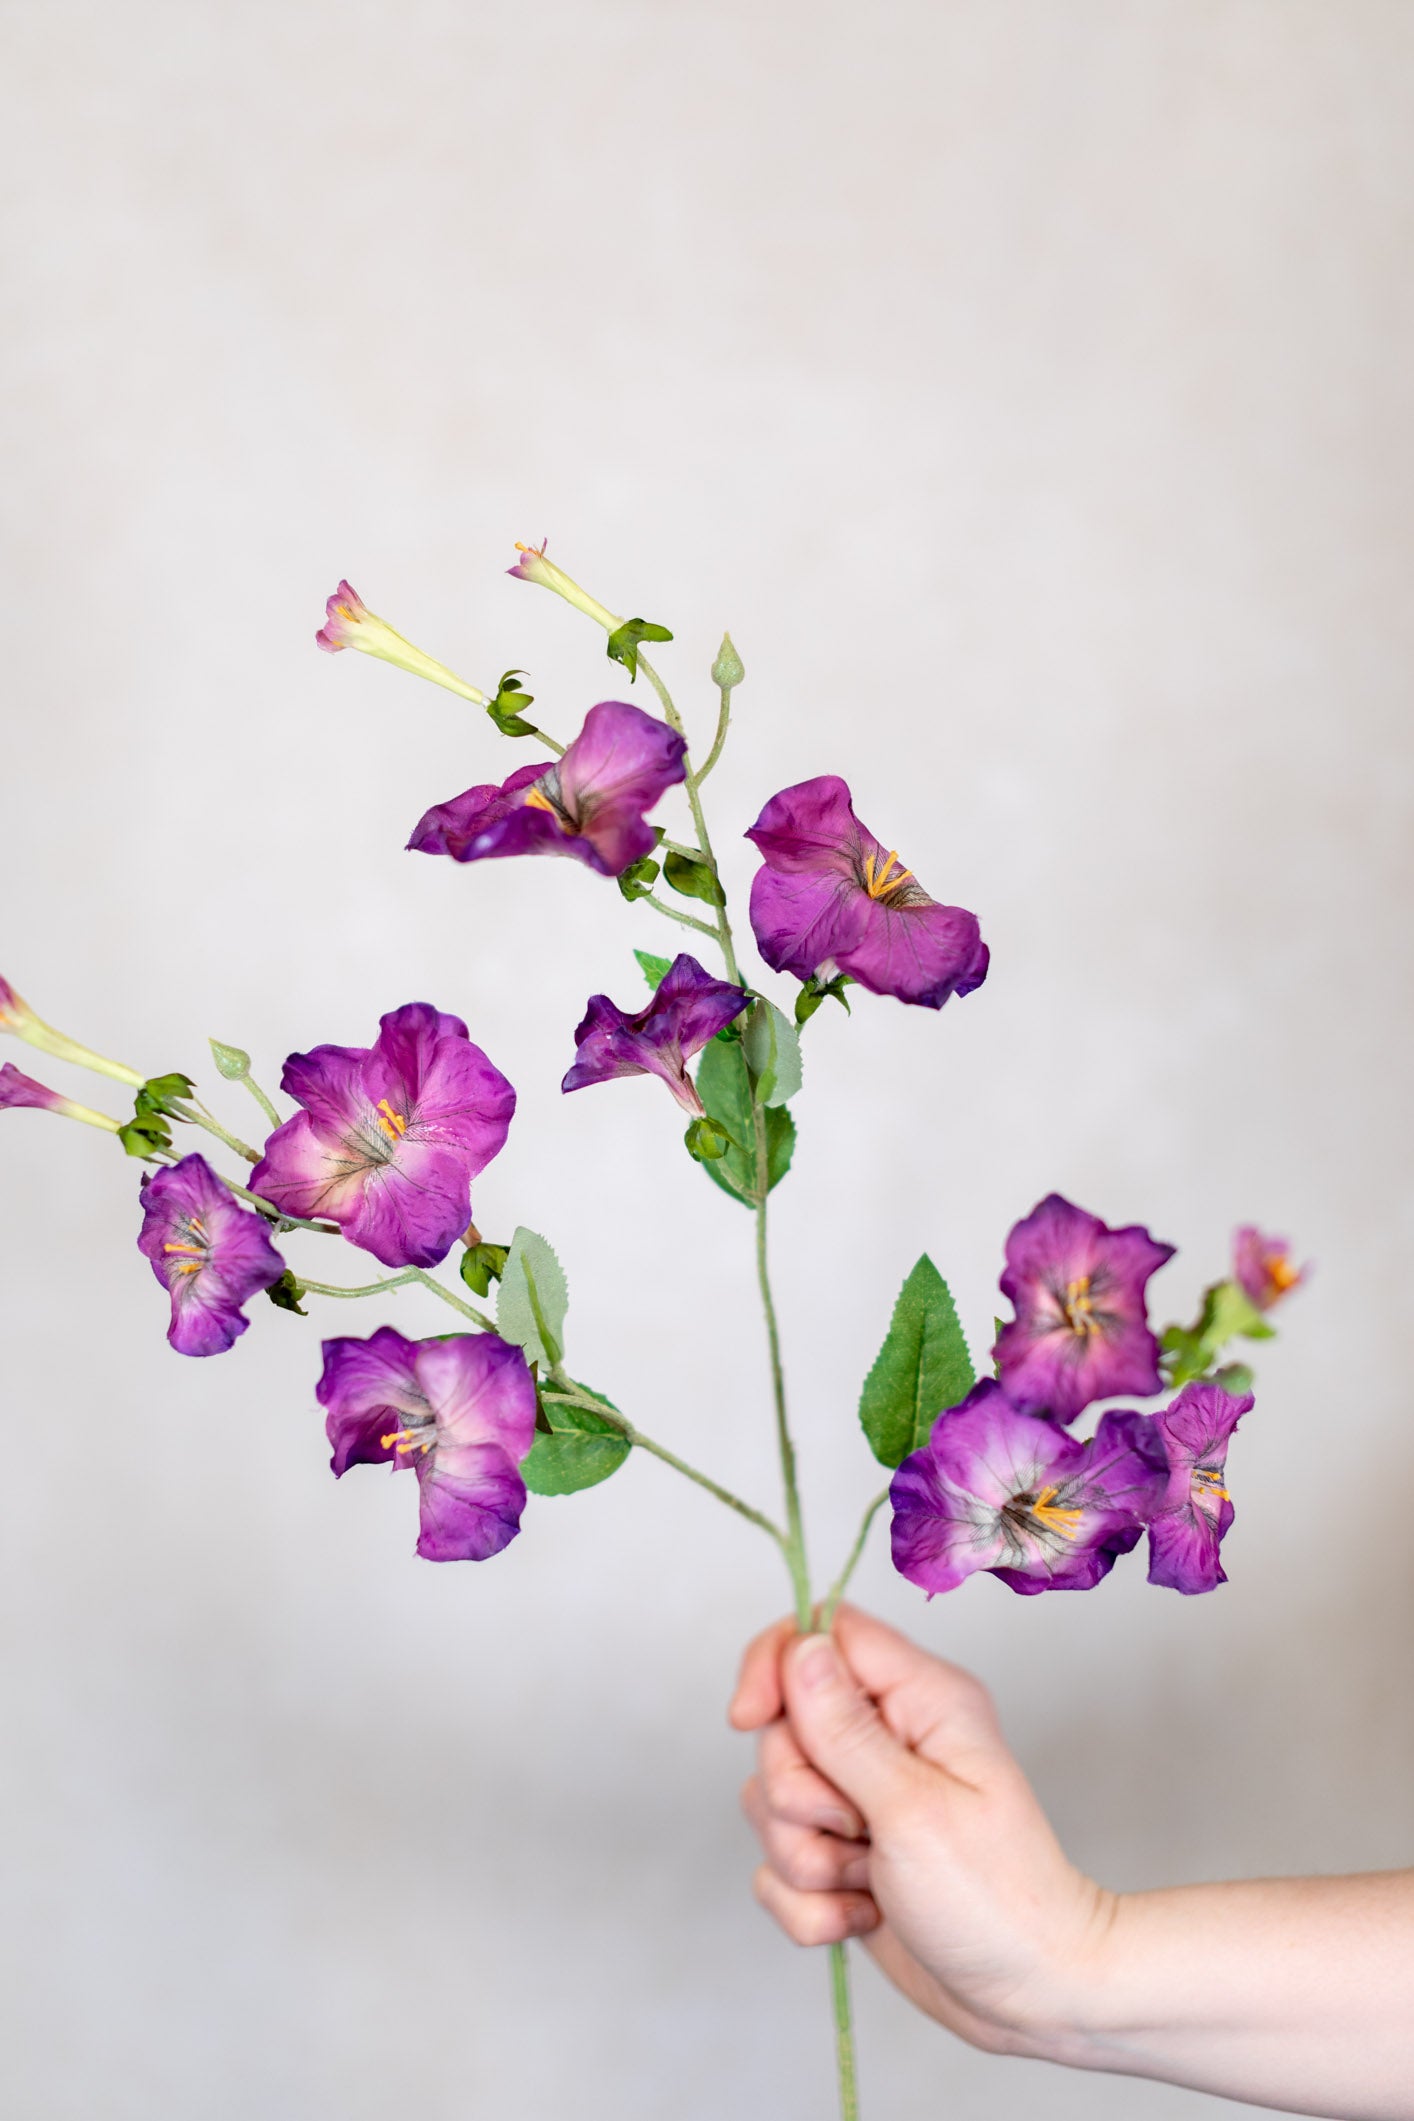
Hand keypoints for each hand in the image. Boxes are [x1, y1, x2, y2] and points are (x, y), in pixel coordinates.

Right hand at [729, 1604, 1114, 2058]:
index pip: (823, 1632)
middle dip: (797, 1794)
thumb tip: (801, 1649)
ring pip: (771, 1800)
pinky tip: (860, 1916)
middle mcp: (888, 1738)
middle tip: (856, 1829)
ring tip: (867, 1882)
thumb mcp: (914, 1808)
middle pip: (782, 1726)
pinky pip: (777, 1865)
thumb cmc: (998, 1898)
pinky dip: (808, 1903)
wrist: (1027, 1997)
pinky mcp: (843, 1855)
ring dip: (805, 1857)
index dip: (775, 1665)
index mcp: (921, 1699)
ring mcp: (861, 1798)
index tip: (750, 1719)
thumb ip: (845, 1730)